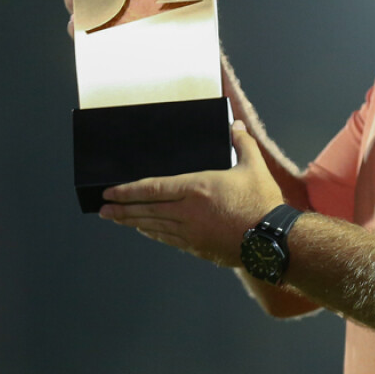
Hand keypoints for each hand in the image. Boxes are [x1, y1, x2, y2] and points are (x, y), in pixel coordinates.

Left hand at [98, 120, 284, 267]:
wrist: (271, 240)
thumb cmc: (262, 202)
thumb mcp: (254, 167)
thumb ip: (242, 144)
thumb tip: (236, 126)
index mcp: (197, 188)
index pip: (152, 188)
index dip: (127, 190)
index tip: (109, 191)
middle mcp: (187, 212)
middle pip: (146, 210)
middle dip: (122, 208)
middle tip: (103, 208)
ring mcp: (190, 232)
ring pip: (154, 226)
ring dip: (133, 222)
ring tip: (117, 219)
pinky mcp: (198, 248)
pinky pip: (168, 239)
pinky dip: (153, 233)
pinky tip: (146, 231)